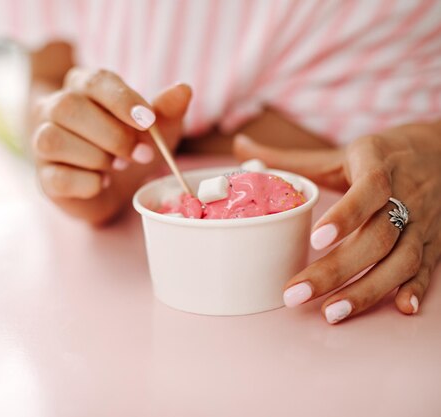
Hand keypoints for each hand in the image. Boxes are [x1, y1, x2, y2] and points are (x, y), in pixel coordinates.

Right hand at [30, 68, 190, 222]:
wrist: (114, 189)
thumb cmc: (131, 147)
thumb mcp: (155, 128)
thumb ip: (167, 109)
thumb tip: (182, 89)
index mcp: (82, 86)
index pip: (94, 81)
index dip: (122, 100)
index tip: (148, 121)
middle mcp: (53, 109)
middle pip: (68, 107)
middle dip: (112, 134)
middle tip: (140, 154)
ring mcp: (42, 143)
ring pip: (52, 140)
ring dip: (96, 157)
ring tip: (117, 167)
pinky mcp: (44, 178)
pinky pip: (56, 177)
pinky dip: (87, 183)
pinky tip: (102, 182)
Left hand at [234, 122, 440, 323]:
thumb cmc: (380, 155)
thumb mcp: (338, 153)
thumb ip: (290, 159)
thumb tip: (239, 146)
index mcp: (379, 166)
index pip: (369, 190)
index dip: (346, 215)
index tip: (315, 240)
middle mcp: (406, 195)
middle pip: (377, 237)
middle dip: (337, 269)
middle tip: (296, 294)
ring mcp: (423, 221)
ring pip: (401, 259)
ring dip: (368, 290)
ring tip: (331, 312)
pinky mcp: (434, 241)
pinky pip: (427, 268)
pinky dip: (414, 289)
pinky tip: (400, 309)